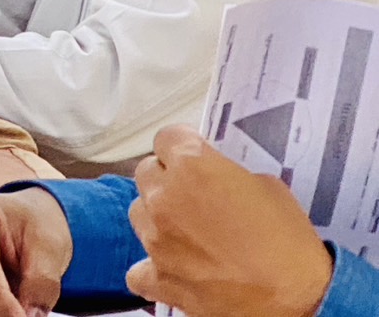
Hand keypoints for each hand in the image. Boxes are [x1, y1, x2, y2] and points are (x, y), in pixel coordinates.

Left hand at [126, 125, 332, 316]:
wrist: (300, 301)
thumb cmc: (289, 242)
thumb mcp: (267, 186)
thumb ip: (227, 173)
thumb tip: (213, 177)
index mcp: (191, 167)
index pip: (167, 138)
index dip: (182, 145)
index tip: (193, 154)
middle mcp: (164, 198)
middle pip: (147, 172)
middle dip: (168, 178)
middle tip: (194, 194)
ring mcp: (155, 239)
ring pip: (139, 213)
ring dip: (158, 216)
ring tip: (188, 230)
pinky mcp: (158, 277)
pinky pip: (138, 268)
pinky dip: (152, 267)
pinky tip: (173, 266)